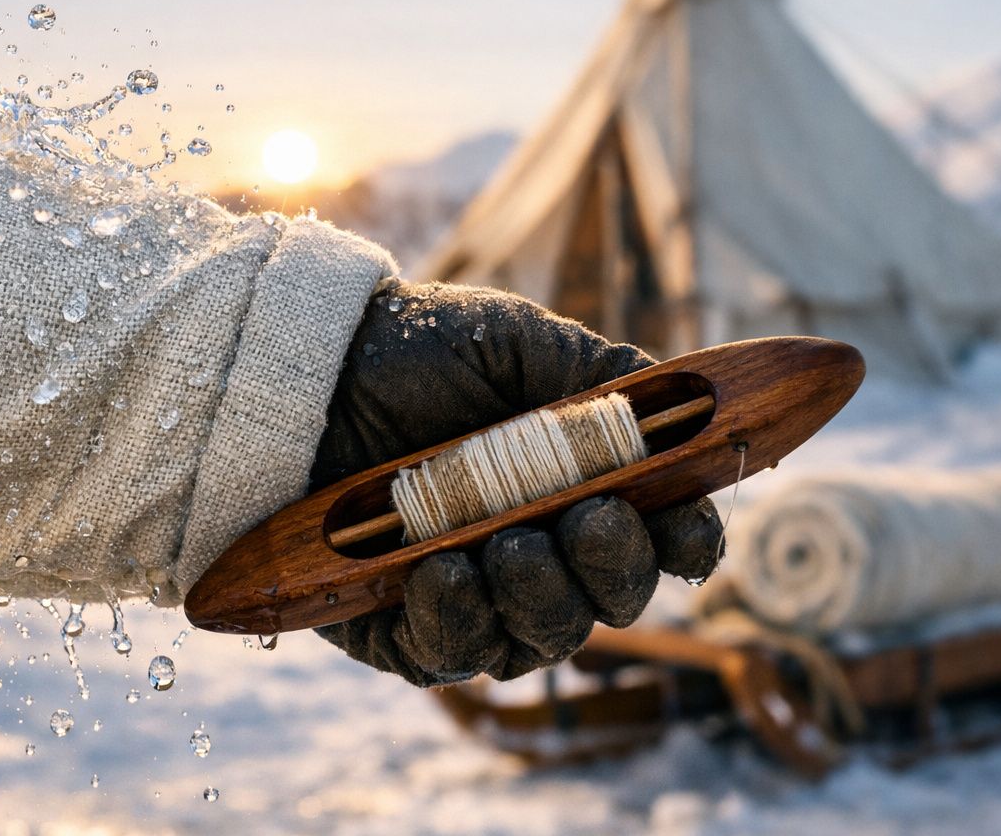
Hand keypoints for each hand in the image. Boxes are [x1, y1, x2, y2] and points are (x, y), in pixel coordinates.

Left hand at [310, 281, 722, 685]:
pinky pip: (447, 655)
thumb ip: (607, 383)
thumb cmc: (416, 350)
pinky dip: (455, 620)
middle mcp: (535, 552)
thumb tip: (691, 413)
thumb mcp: (521, 345)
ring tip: (505, 543)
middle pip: (608, 603)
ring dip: (537, 599)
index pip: (659, 540)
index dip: (685, 543)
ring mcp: (471, 594)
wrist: (309, 365)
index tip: (683, 530)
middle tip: (585, 520)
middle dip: (611, 570)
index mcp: (579, 488)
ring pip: (536, 642)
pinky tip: (440, 570)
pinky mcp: (399, 626)